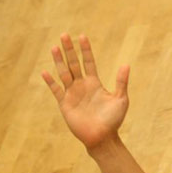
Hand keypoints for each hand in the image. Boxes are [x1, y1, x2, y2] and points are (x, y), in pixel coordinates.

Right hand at [41, 33, 129, 151]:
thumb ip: (121, 82)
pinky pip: (56, 91)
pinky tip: (45, 72)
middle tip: (64, 35)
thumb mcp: (121, 100)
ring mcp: (72, 94)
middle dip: (69, 50)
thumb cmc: (113, 121)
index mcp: (94, 84)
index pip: (88, 62)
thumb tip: (126, 64)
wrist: (103, 138)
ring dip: (59, 61)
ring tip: (54, 47)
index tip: (83, 36)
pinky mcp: (65, 104)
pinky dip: (51, 82)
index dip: (86, 50)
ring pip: (64, 73)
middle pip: (73, 64)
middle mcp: (82, 86)